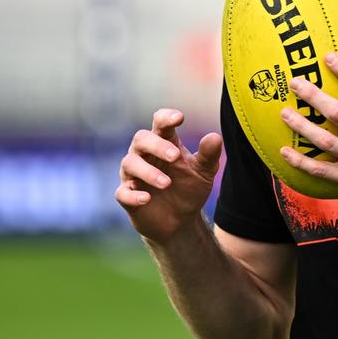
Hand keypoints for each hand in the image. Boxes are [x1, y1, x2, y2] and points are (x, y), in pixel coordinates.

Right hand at [116, 108, 222, 242]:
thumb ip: (208, 155)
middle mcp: (145, 155)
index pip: (160, 123)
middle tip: (175, 156)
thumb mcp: (204, 172)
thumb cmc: (189, 188)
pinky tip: (146, 198)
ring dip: (148, 172)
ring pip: (130, 163)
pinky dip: (133, 195)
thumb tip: (215, 137)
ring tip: (167, 183)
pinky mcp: (127, 197)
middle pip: (141, 139)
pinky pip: (122, 193)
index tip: (179, 118)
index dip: (166, 118)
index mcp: (165, 143)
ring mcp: (133, 175)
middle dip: (157, 145)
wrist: (181, 221)